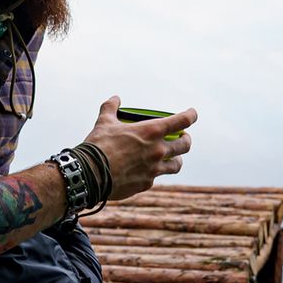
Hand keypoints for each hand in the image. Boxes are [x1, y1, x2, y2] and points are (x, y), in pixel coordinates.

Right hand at [83, 95, 197, 200]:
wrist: (90, 174)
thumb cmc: (98, 145)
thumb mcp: (104, 122)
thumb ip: (111, 108)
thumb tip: (115, 98)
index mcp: (151, 131)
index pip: (182, 121)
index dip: (191, 115)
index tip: (192, 114)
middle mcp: (158, 150)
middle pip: (185, 145)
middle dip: (186, 139)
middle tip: (182, 137)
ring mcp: (154, 169)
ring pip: (177, 165)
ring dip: (177, 159)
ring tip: (172, 157)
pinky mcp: (146, 184)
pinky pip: (157, 177)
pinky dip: (154, 172)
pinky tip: (147, 170)